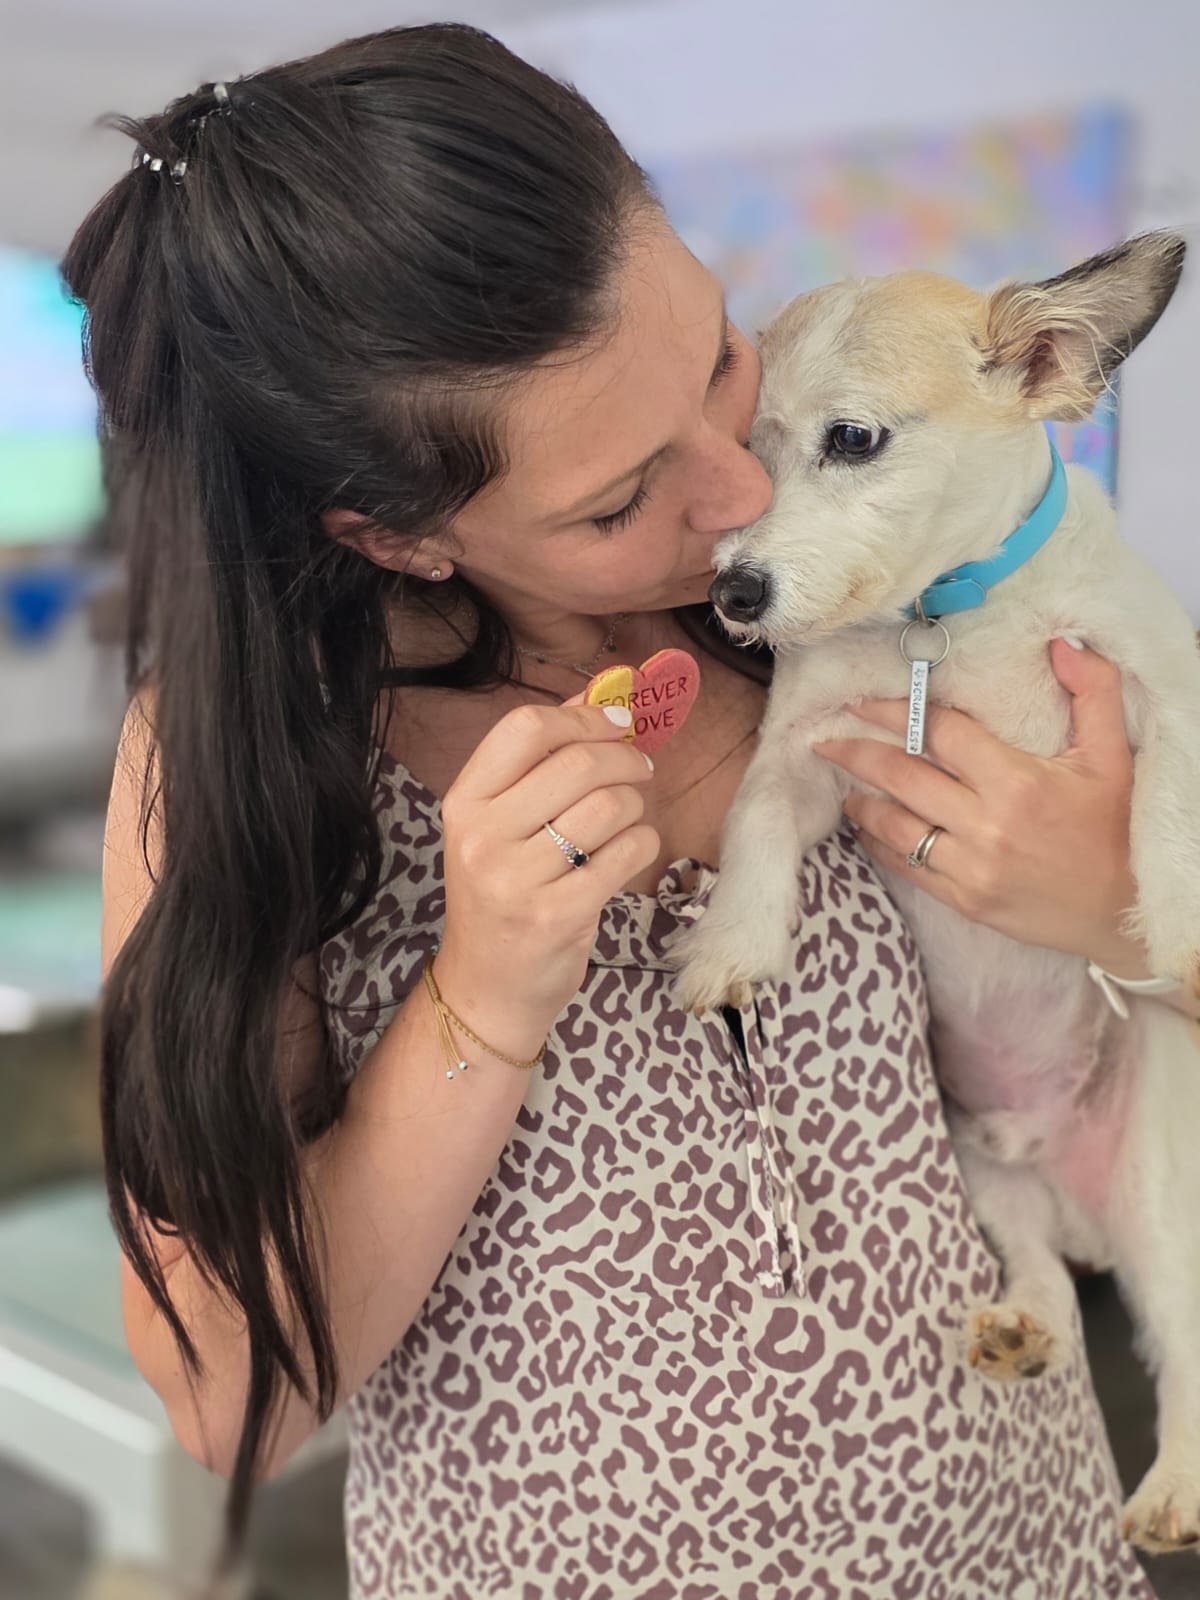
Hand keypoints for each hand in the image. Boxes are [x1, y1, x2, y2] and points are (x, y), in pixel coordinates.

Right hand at [436, 691, 658, 1047]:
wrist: (486, 987)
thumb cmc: (502, 895)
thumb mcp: (502, 825)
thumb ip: (542, 760)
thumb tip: (599, 694)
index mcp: (464, 803)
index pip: (525, 728)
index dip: (582, 716)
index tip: (615, 723)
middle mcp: (483, 837)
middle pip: (576, 763)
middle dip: (624, 758)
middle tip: (639, 768)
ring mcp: (518, 879)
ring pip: (608, 806)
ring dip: (634, 805)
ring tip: (627, 819)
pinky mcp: (558, 915)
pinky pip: (626, 853)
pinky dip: (641, 844)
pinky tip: (627, 853)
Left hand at [812, 638, 1152, 975]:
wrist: (1124, 911)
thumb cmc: (1115, 830)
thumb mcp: (1113, 756)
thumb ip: (1092, 693)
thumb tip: (1061, 645)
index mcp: (1017, 782)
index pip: (940, 734)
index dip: (897, 711)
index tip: (862, 701)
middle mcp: (986, 825)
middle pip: (901, 776)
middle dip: (856, 753)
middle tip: (823, 739)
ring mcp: (970, 868)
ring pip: (894, 826)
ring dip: (861, 802)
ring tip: (842, 784)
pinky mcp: (964, 900)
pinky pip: (907, 867)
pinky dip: (881, 844)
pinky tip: (868, 828)